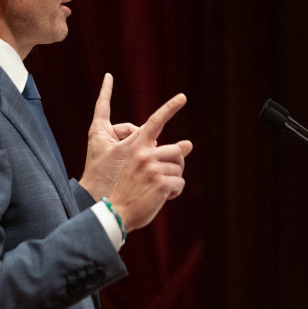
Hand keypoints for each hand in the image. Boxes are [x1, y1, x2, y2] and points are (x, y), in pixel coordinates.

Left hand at [78, 73, 138, 198]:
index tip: (109, 75)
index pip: (103, 104)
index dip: (106, 89)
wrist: (96, 197)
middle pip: (130, 127)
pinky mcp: (119, 159)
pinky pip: (135, 150)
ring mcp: (111, 147)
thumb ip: (145, 141)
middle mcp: (105, 136)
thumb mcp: (125, 152)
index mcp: (99, 130)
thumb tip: (164, 139)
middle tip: (138, 150)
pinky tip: (147, 165)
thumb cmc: (104, 174)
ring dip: (142, 148)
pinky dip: (141, 155)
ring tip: (140, 160)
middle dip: (139, 137)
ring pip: (136, 139)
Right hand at [101, 86, 192, 231]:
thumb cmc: (130, 190)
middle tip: (165, 178)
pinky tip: (162, 198)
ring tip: (159, 190)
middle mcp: (144, 154)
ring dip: (174, 181)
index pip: (155, 123)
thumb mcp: (142, 168)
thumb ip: (163, 155)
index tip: (182, 97)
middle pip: (177, 151)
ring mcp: (152, 168)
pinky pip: (180, 183)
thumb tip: (189, 144)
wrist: (118, 212)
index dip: (169, 108)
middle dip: (176, 166)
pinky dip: (174, 192)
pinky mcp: (160, 183)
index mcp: (138, 147)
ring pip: (179, 169)